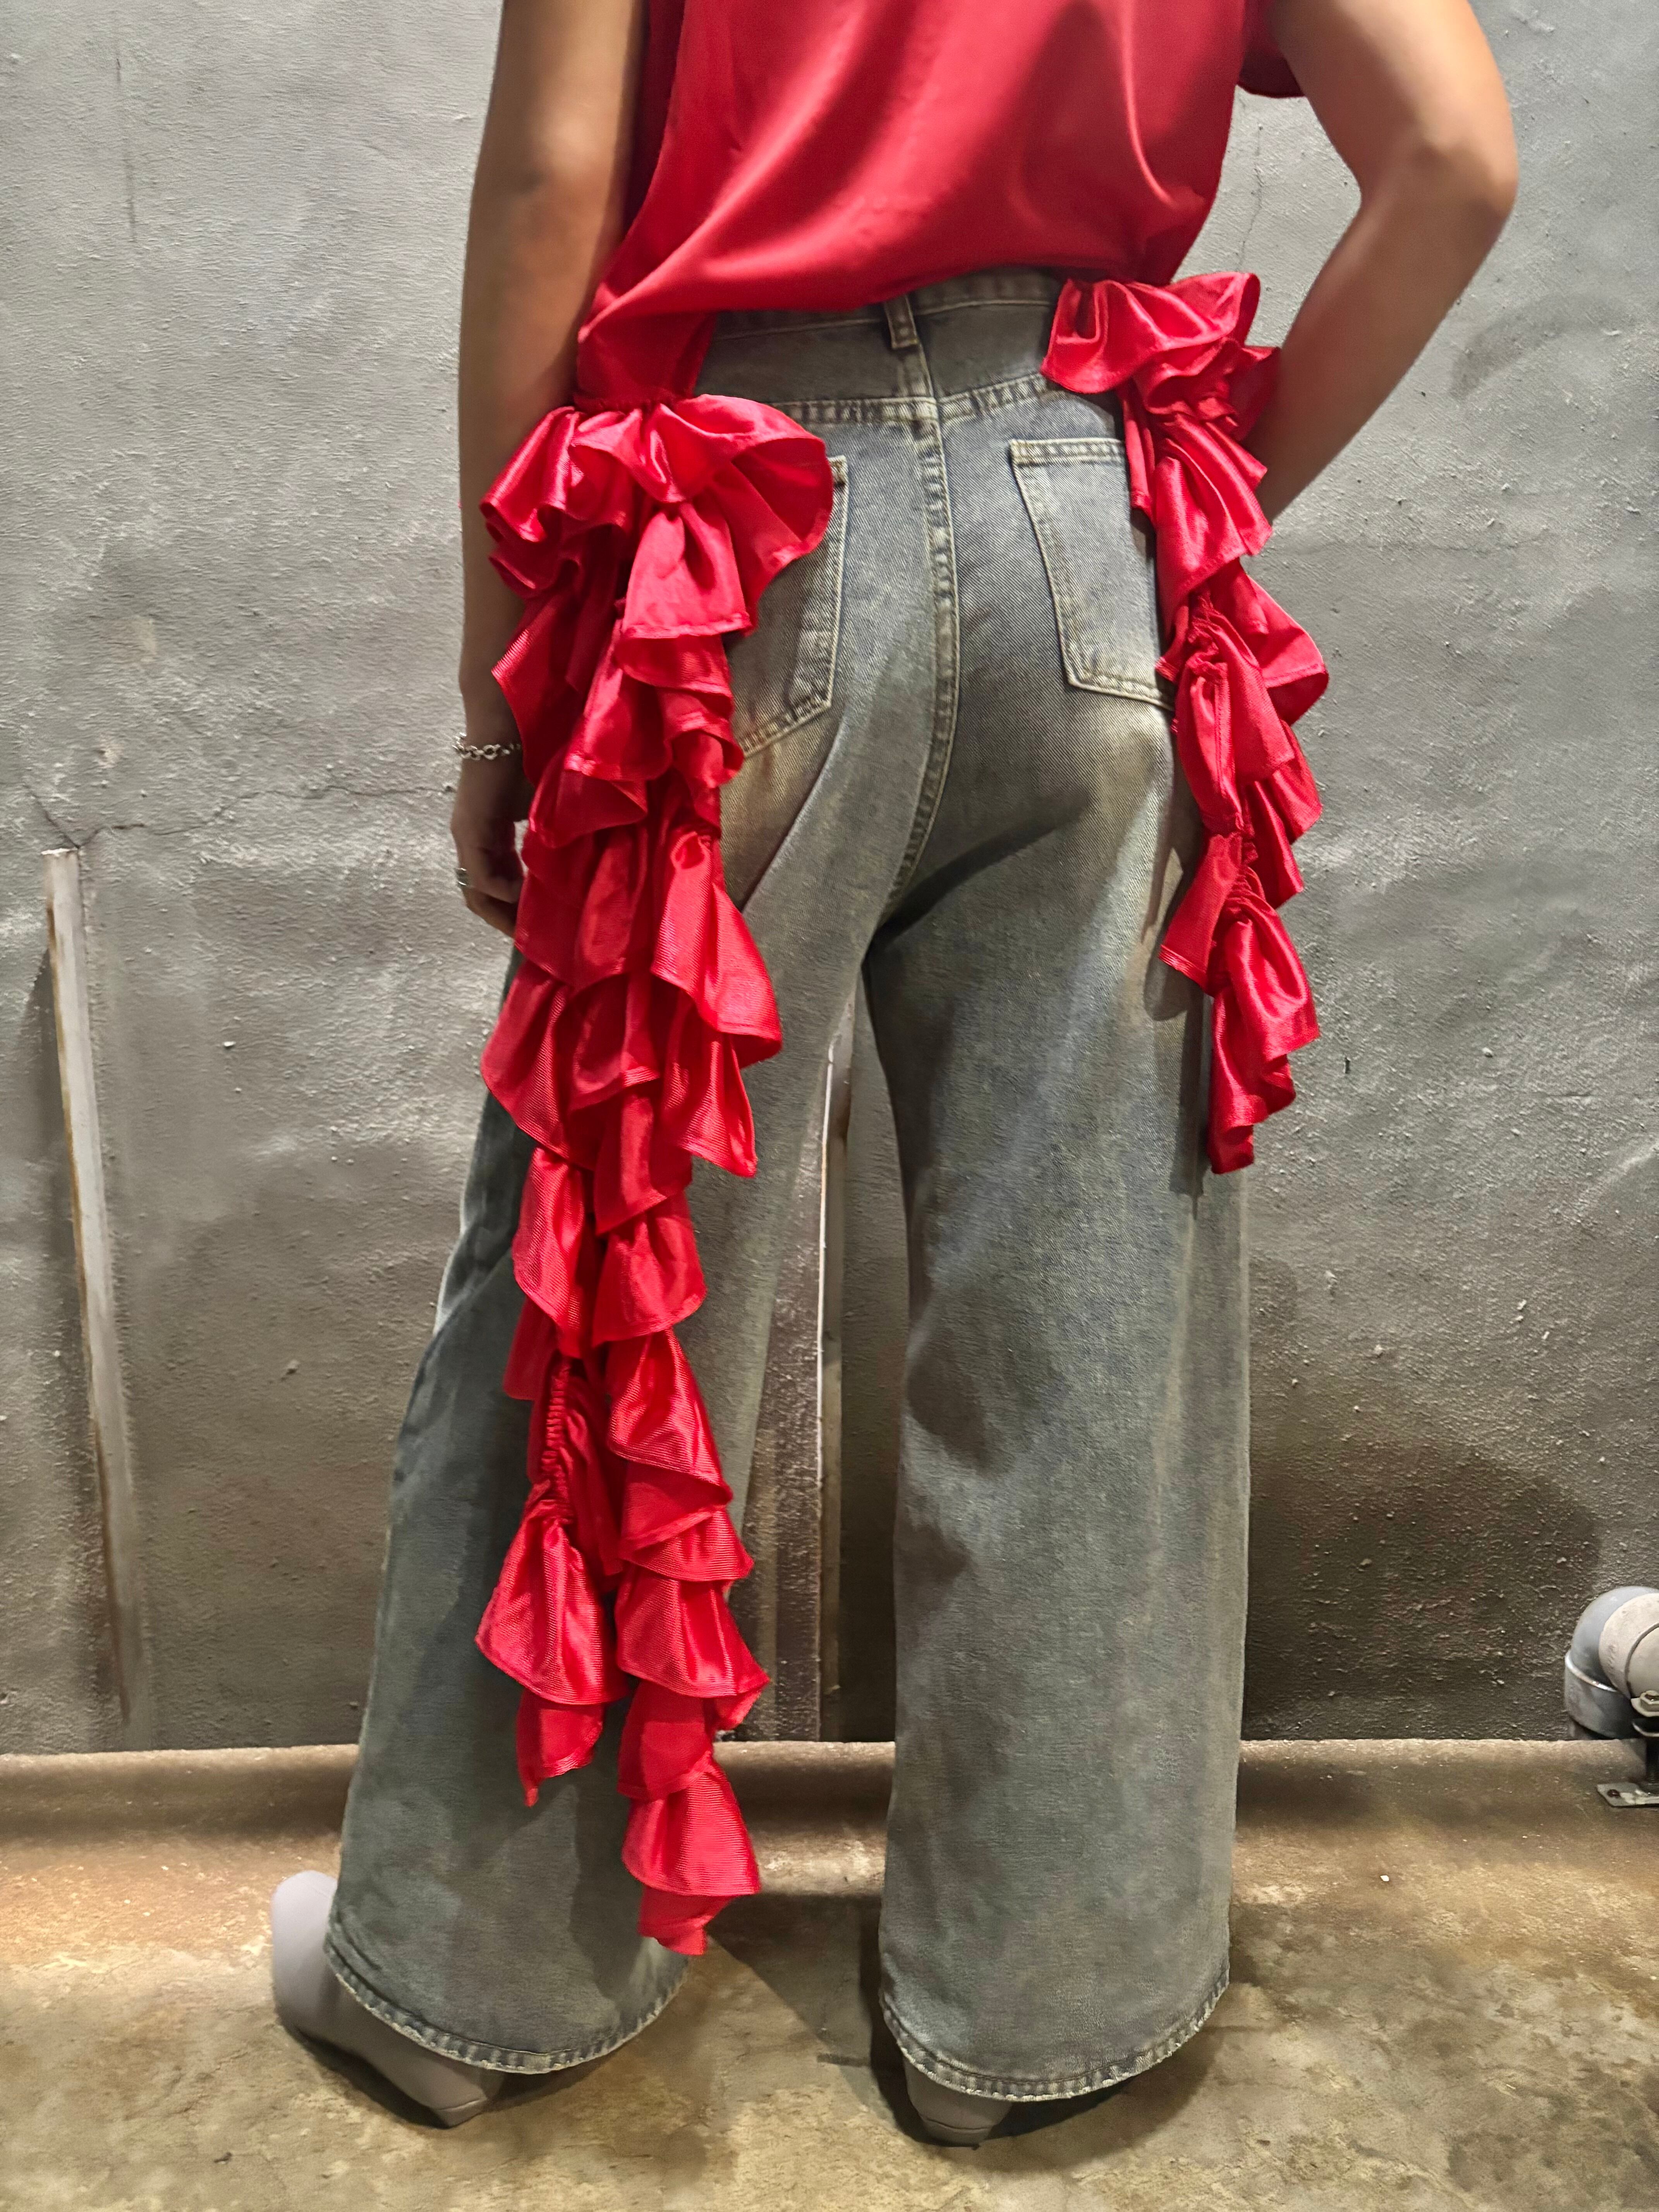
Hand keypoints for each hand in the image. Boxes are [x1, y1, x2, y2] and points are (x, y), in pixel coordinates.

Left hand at [450, 687, 531, 937]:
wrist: (507, 726)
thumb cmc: (529, 758)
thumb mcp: (544, 809)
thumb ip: (550, 837)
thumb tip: (577, 865)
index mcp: (487, 837)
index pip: (493, 886)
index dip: (512, 910)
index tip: (539, 927)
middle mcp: (471, 841)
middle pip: (479, 897)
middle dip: (506, 921)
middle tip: (534, 940)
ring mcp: (467, 836)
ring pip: (477, 892)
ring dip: (503, 913)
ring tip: (531, 926)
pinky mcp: (470, 830)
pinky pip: (483, 875)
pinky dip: (503, 892)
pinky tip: (527, 898)